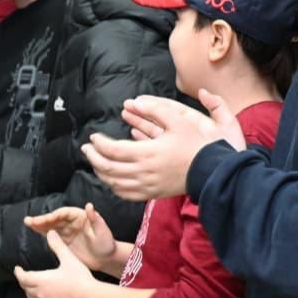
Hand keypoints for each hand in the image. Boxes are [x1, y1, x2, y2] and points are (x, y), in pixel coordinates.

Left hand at [14, 231, 99, 297]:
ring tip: (32, 287)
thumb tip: (50, 233)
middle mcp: (41, 294)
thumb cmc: (80, 279)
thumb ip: (58, 246)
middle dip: (24, 281)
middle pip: (26, 288)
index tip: (17, 269)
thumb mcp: (69, 259)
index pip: (23, 277)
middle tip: (25, 276)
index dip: (19, 272)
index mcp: (41, 281)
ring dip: (30, 292)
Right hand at [25, 202, 116, 270]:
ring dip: (39, 224)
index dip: (54, 215)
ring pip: (50, 225)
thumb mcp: (103, 232)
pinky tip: (33, 229)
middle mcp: (72, 221)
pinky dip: (42, 232)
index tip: (45, 219)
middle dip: (43, 219)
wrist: (106, 259)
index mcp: (80, 216)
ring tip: (27, 222)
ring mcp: (67, 230)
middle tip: (31, 220)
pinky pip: (51, 234)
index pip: (64, 213)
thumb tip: (89, 206)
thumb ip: (96, 219)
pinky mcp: (63, 240)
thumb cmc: (106, 244)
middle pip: (55, 218)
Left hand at [82, 91, 235, 201]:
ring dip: (100, 172)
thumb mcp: (178, 120)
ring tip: (95, 161)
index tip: (94, 137)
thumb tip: (135, 103)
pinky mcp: (151, 194)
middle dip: (93, 157)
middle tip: (87, 148)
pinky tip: (110, 179)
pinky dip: (113, 186)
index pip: (112, 150)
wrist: (211, 171)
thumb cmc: (195, 145)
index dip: (99, 144)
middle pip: (107, 168)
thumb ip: (156, 109)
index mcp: (147, 153)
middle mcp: (143, 172)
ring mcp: (146, 186)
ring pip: (113, 183)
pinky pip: (125, 194)